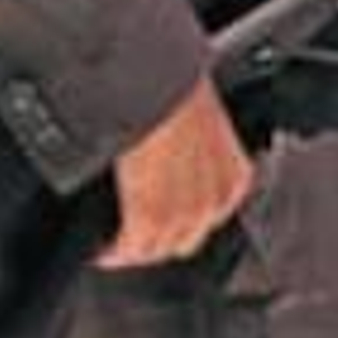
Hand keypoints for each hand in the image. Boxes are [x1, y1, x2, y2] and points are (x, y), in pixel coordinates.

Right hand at [96, 75, 255, 268]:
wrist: (160, 86)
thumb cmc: (179, 91)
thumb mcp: (202, 125)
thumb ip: (196, 151)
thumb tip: (178, 157)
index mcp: (235, 177)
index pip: (212, 219)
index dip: (184, 222)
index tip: (165, 221)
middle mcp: (214, 201)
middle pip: (183, 240)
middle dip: (158, 239)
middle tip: (134, 234)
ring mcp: (184, 214)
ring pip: (154, 249)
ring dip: (132, 248)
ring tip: (114, 243)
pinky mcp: (150, 218)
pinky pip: (129, 248)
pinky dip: (113, 252)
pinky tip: (102, 249)